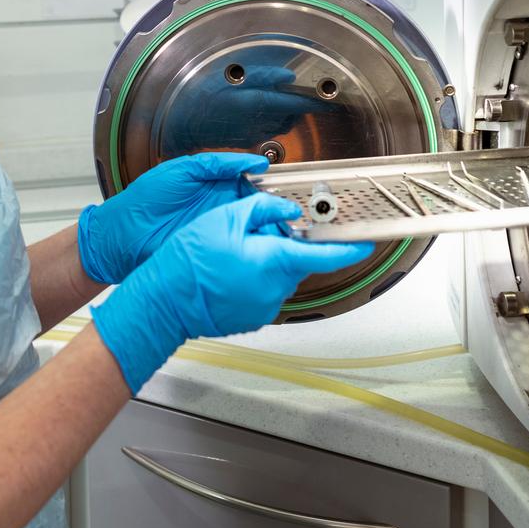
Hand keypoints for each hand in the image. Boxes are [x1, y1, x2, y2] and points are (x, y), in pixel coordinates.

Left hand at [77, 152, 270, 284]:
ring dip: (266, 230)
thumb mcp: (180, 171)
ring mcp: (215, 229)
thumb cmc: (142, 201)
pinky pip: (236, 247)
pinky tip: (261, 246)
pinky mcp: (210, 249)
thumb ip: (215, 164)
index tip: (284, 189)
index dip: (267, 186)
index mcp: (213, 184)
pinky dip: (250, 248)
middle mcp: (217, 207)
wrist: (119, 238)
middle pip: (255, 208)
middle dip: (273, 211)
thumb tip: (251, 163)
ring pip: (249, 228)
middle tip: (289, 213)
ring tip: (282, 230)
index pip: (250, 183)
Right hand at [91, 192, 373, 391]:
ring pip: (278, 275)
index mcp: (273, 260)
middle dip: (282, 244)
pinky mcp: (252, 317)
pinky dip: (253, 278)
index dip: (348, 249)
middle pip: (295, 260)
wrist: (163, 302)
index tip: (364, 244)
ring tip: (231, 255)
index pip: (323, 255)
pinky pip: (263, 291)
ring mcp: (264, 307)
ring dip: (265, 262)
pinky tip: (227, 272)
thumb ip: (262, 210)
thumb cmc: (188, 262)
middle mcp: (275, 288)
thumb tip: (284, 211)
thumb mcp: (224, 219)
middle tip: (252, 233)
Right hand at [160, 46, 343, 155]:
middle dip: (302, 105)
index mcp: (259, 104)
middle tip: (303, 92)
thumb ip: (262, 76)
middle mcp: (261, 122)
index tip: (331, 101)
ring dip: (290, 113)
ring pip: (285, 124)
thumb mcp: (229, 77)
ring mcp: (256, 134)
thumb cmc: (202, 97)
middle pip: (294, 115)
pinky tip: (266, 111)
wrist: (183, 125)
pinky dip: (277, 121)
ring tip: (284, 100)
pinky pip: (272, 131)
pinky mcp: (250, 141)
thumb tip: (288, 76)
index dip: (317, 102)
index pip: (298, 103)